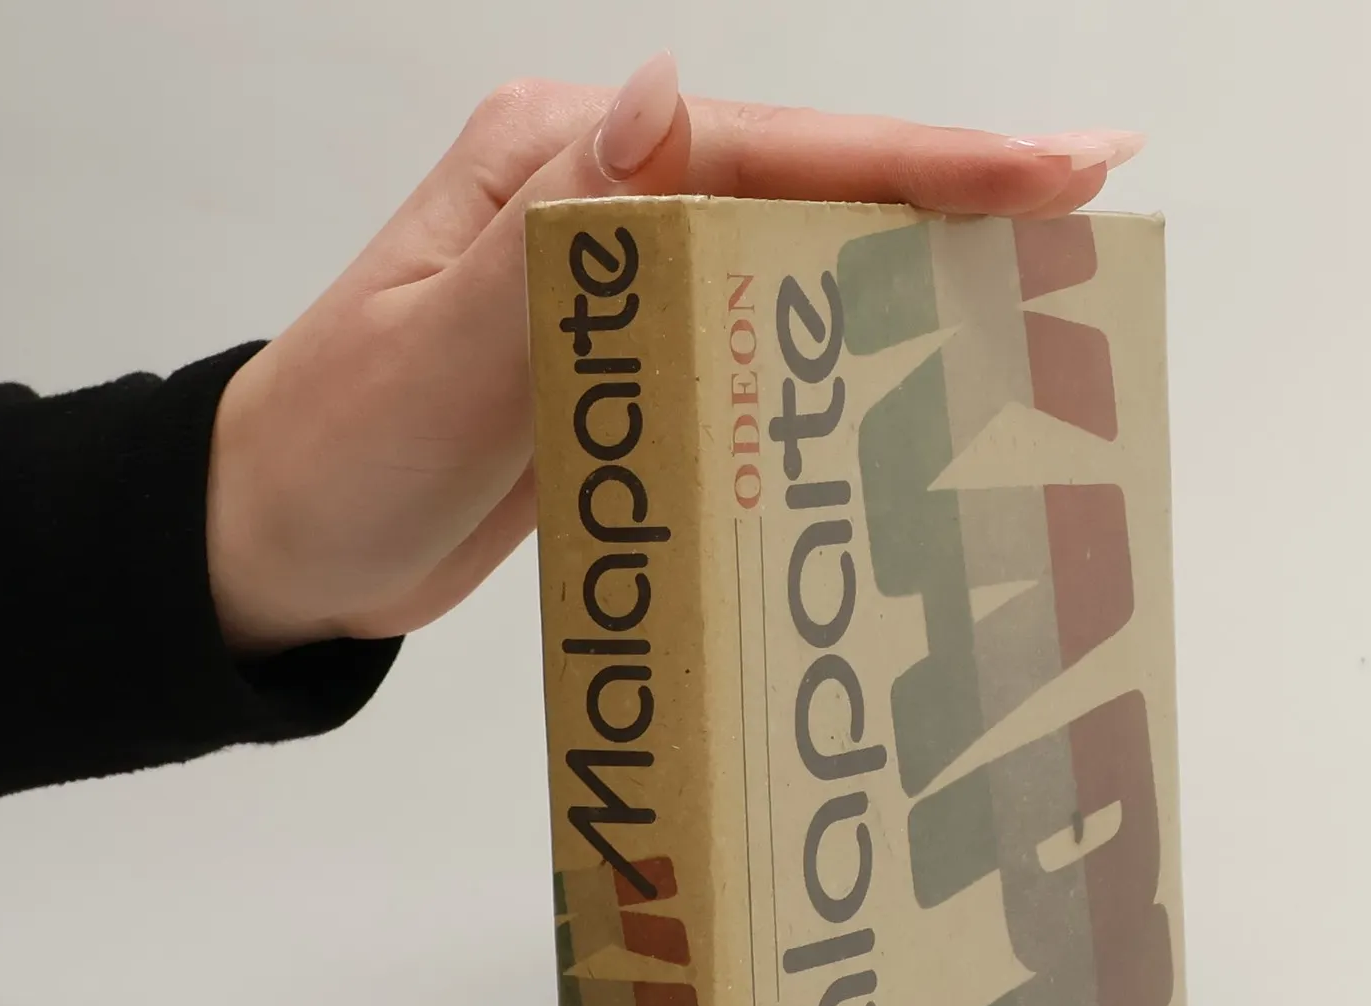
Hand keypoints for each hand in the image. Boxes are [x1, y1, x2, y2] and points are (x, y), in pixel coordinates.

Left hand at [205, 53, 1143, 650]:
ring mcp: (617, 279)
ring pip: (792, 256)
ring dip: (911, 265)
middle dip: (949, 194)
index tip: (1053, 165)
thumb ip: (558, 232)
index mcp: (559, 164)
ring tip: (1037, 290)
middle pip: (803, 184)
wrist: (280, 542)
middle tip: (1091, 206)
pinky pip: (755, 336)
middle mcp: (600, 200)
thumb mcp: (439, 347)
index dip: (918, 159)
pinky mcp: (625, 357)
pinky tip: (911, 371)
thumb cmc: (341, 451)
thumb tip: (664, 98)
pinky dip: (840, 347)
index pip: (764, 148)